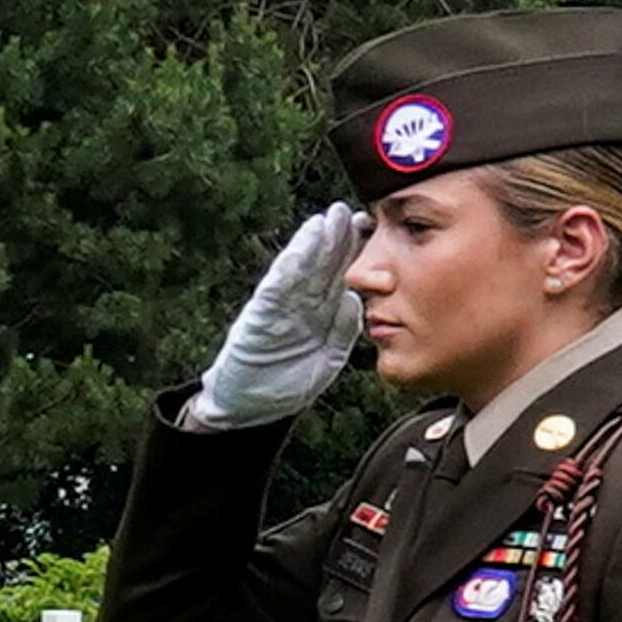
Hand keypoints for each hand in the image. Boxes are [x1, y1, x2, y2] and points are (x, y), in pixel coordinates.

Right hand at [191, 206, 370, 428]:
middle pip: (321, 266)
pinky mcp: (260, 317)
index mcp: (317, 314)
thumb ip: (343, 331)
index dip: (355, 254)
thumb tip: (358, 301)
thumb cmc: (286, 384)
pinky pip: (278, 287)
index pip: (339, 277)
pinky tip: (302, 246)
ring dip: (314, 243)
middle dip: (336, 239)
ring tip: (328, 219)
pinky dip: (290, 264)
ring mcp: (279, 310)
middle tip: (353, 212)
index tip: (374, 229)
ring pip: (300, 269)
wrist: (248, 409)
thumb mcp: (327, 358)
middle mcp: (298, 305)